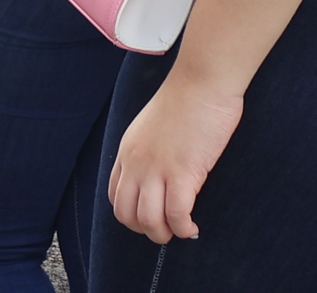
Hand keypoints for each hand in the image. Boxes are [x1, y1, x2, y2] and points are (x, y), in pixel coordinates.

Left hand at [109, 70, 243, 242]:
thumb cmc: (185, 100)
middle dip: (145, 230)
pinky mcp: (182, 172)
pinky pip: (177, 215)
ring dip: (164, 234)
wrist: (201, 82)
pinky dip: (184, 228)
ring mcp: (156, 168)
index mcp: (127, 151)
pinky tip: (193, 227)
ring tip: (181, 231)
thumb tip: (160, 172)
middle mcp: (136, 162)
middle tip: (167, 229)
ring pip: (149, 221)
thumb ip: (149, 150)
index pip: (116, 196)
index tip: (152, 218)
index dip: (132, 215)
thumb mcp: (152, 126)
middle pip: (127, 214)